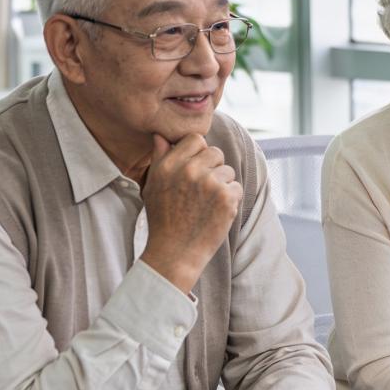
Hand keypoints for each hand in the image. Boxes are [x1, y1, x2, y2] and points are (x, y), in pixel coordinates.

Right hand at [139, 133, 240, 292]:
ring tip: (206, 204)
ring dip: (222, 185)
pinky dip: (230, 200)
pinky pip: (237, 187)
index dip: (198, 152)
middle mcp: (189, 170)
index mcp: (169, 165)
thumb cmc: (163, 220)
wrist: (175, 253)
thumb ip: (160, 158)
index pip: (195, 139)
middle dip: (213, 167)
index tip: (195, 168)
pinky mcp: (227, 198)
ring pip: (228, 171)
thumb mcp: (153, 186)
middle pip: (216, 152)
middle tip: (202, 190)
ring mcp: (210, 183)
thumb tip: (161, 135)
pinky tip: (215, 213)